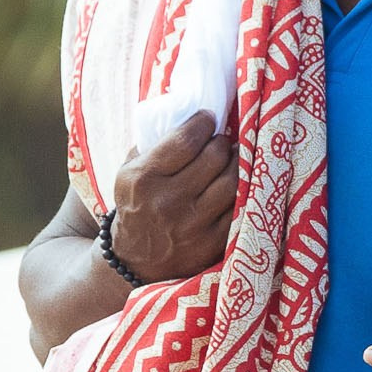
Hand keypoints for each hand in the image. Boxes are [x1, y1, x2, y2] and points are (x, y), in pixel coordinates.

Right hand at [109, 109, 236, 283]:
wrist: (135, 261)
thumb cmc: (136, 205)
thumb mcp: (129, 172)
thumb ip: (153, 143)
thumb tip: (187, 110)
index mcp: (144, 179)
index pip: (186, 139)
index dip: (203, 122)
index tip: (209, 118)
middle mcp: (168, 202)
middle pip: (214, 157)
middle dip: (222, 141)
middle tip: (221, 139)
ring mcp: (193, 225)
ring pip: (232, 181)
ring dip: (237, 163)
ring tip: (233, 157)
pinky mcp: (212, 243)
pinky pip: (239, 208)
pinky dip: (242, 191)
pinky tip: (238, 182)